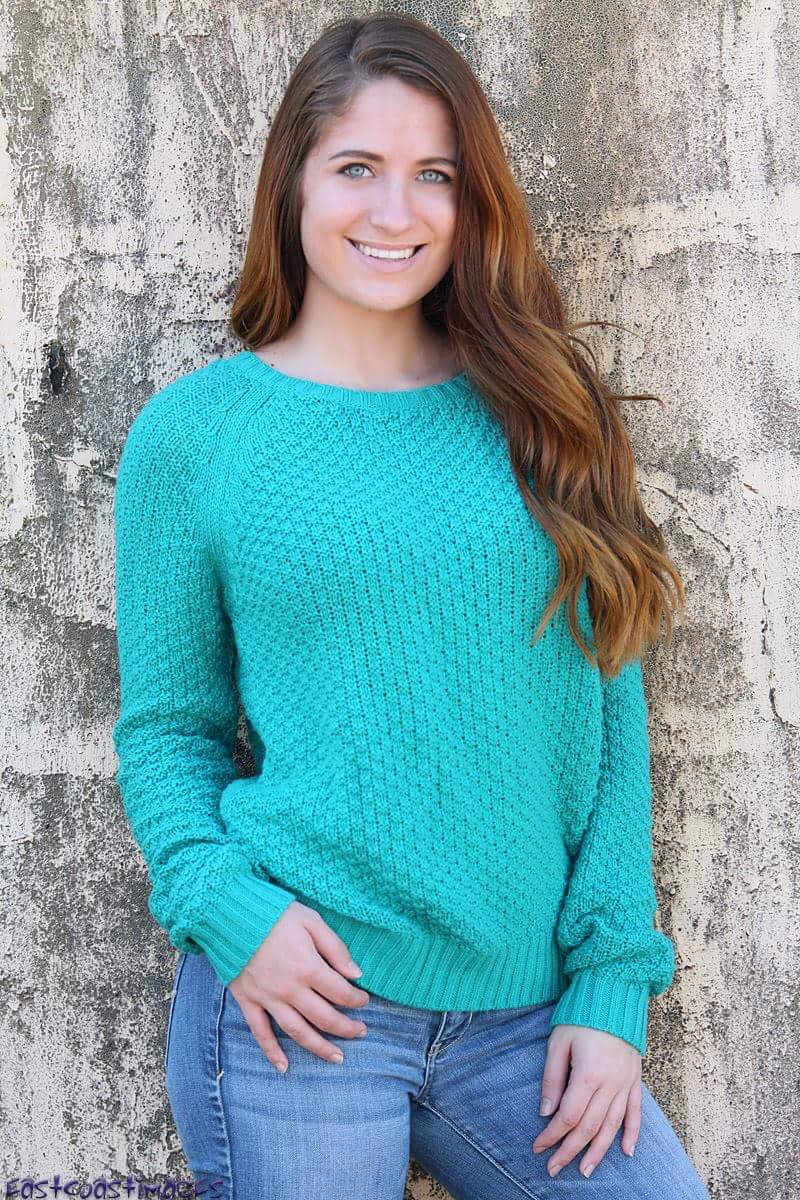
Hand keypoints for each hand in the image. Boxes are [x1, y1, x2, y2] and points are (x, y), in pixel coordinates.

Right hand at [227, 901, 369, 1071]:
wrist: (231, 914)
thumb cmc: (275, 914)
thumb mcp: (311, 920)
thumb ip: (335, 948)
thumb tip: (356, 974)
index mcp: (308, 967)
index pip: (341, 993)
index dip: (357, 1000)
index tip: (364, 1001)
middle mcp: (290, 989)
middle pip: (324, 1018)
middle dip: (346, 1028)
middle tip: (360, 1032)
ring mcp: (268, 998)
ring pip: (297, 1031)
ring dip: (318, 1048)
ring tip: (336, 1058)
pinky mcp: (248, 1001)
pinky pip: (260, 1032)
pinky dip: (272, 1052)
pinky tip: (284, 1067)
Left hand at [531, 1023, 641, 1178]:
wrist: (613, 992)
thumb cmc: (580, 1015)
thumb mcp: (558, 1042)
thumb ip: (552, 1079)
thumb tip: (546, 1113)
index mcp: (588, 1074)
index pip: (568, 1116)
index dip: (552, 1135)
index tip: (538, 1147)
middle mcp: (610, 1084)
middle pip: (589, 1127)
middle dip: (570, 1151)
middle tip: (554, 1169)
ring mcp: (626, 1083)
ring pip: (612, 1126)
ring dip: (598, 1151)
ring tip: (586, 1170)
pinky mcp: (635, 1079)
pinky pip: (636, 1112)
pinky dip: (632, 1133)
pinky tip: (626, 1152)